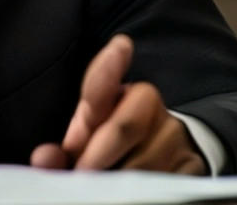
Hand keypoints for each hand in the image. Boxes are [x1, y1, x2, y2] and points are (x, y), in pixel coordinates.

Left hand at [30, 34, 205, 174]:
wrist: (167, 154)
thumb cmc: (113, 141)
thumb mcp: (88, 139)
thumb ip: (64, 148)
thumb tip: (43, 160)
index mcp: (114, 92)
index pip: (104, 80)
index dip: (110, 66)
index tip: (120, 46)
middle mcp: (148, 104)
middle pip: (125, 126)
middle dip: (99, 154)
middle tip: (83, 174)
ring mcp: (174, 134)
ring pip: (145, 160)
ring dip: (119, 179)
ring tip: (103, 190)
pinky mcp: (192, 164)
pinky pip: (166, 181)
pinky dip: (142, 191)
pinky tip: (129, 193)